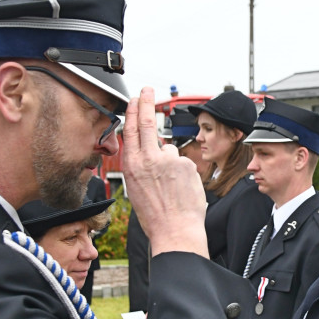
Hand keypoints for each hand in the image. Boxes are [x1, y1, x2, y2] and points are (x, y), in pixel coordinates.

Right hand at [123, 88, 208, 257]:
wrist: (175, 230)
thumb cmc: (155, 215)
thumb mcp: (135, 188)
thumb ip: (140, 165)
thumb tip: (148, 150)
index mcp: (132, 166)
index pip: (131, 130)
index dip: (134, 111)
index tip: (135, 98)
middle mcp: (149, 159)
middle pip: (148, 122)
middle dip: (146, 102)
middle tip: (147, 89)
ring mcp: (169, 160)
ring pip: (169, 152)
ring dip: (170, 164)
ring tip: (171, 186)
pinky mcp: (186, 164)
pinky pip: (184, 163)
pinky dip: (183, 173)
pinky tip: (181, 188)